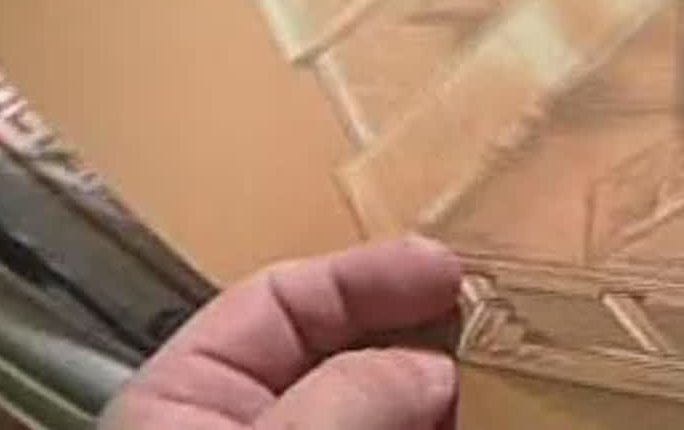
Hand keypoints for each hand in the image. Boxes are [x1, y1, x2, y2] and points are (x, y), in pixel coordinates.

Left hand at [101, 237, 461, 429]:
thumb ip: (343, 398)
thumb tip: (435, 366)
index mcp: (185, 394)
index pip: (281, 299)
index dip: (367, 274)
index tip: (446, 269)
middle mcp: (240, 420)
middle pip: (338, 349)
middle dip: (413, 331)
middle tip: (487, 321)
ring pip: (374, 404)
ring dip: (432, 388)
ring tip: (498, 376)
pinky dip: (430, 429)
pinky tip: (471, 418)